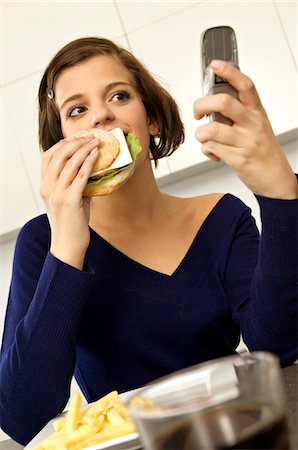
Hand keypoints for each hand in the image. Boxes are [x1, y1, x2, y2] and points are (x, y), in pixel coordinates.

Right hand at [40, 135, 99, 268]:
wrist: (68, 244)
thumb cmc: (71, 222)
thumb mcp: (68, 199)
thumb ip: (74, 184)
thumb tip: (91, 168)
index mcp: (44, 186)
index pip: (47, 157)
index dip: (61, 145)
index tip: (75, 139)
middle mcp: (47, 187)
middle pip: (59, 156)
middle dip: (75, 143)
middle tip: (90, 137)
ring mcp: (57, 193)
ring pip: (70, 163)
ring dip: (84, 149)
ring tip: (96, 142)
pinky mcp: (70, 200)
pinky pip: (80, 176)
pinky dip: (89, 163)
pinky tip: (96, 155)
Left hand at [194, 60, 297, 198]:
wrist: (277, 179)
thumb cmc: (263, 151)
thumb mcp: (256, 126)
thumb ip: (237, 114)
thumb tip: (211, 104)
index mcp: (257, 112)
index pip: (245, 85)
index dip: (229, 72)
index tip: (214, 65)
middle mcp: (253, 124)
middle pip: (222, 103)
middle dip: (201, 105)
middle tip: (198, 113)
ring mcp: (246, 142)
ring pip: (211, 129)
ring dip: (200, 134)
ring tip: (205, 138)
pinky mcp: (238, 159)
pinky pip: (211, 148)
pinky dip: (206, 150)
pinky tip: (214, 152)